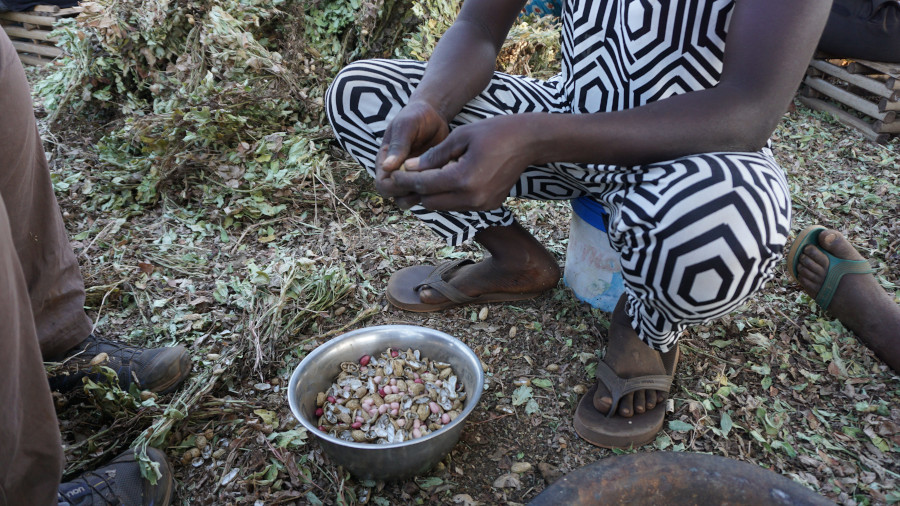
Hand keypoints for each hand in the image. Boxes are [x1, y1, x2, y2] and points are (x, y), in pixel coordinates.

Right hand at [374, 101, 449, 198]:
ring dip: (421, 196)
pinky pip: (426, 194)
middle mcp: (395, 173)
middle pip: (395, 197)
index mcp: (384, 161)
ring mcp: (411, 178)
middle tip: (427, 182)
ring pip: (409, 200)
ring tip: (437, 182)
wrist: (433, 117)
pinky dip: (433, 191)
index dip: (394, 187)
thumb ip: (398, 145)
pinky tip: (445, 180)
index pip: (383, 185)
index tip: (411, 177)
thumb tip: (386, 168)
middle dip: (409, 194)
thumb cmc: (415, 117)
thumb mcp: (406, 126)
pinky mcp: (425, 179)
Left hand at [383, 115, 535, 210]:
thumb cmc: (494, 132)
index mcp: (463, 179)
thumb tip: (410, 167)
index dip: (405, 180)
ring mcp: (482, 205)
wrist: (529, 142)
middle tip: (406, 177)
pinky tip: (446, 179)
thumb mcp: (460, 137)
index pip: (424, 185)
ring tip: (424, 176)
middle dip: (416, 190)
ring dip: (432, 194)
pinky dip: (448, 195)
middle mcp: (472, 198)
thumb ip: (434, 155)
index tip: (392, 174)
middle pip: (430, 202)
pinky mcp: (488, 206)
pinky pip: (459, 205)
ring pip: (444, 206)